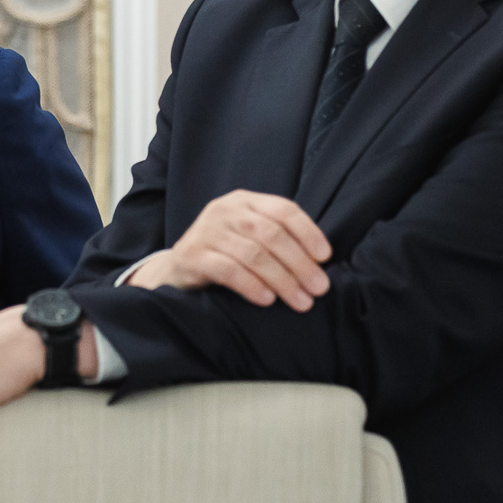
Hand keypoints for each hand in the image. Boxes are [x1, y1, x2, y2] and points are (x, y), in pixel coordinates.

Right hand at [130, 190, 331, 309]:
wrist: (177, 268)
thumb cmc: (224, 254)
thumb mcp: (249, 236)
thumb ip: (277, 238)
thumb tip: (320, 263)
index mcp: (244, 201)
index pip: (283, 209)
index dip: (308, 232)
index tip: (325, 258)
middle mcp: (224, 210)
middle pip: (271, 234)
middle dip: (300, 263)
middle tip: (319, 288)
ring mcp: (206, 231)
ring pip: (253, 254)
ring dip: (282, 280)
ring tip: (300, 301)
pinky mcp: (192, 255)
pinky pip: (228, 270)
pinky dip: (251, 285)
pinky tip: (267, 300)